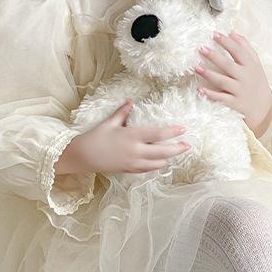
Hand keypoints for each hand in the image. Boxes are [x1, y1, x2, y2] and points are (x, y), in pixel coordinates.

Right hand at [55, 101, 190, 176]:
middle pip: (163, 152)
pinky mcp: (129, 170)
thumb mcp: (110, 122)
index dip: (173, 132)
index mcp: (132, 136)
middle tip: (188, 145)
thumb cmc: (95, 137)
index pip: (158, 134)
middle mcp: (135, 151)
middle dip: (178, 149)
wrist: (83, 157)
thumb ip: (123, 112)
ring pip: (158, 163)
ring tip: (176, 153)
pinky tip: (161, 162)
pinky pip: (148, 169)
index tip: (184, 129)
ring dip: (169, 158)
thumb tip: (132, 101)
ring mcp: (133, 163)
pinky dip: (157, 165)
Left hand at [194, 30, 271, 134]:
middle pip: (228, 65)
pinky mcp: (235, 103)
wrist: (263, 107)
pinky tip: (200, 89)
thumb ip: (245, 47)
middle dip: (214, 56)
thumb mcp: (255, 63)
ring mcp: (240, 91)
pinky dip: (210, 94)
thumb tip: (232, 32)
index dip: (226, 42)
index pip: (238, 51)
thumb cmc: (256, 81)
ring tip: (196, 67)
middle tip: (201, 48)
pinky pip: (221, 98)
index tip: (214, 34)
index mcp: (250, 66)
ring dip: (208, 74)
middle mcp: (245, 77)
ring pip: (222, 81)